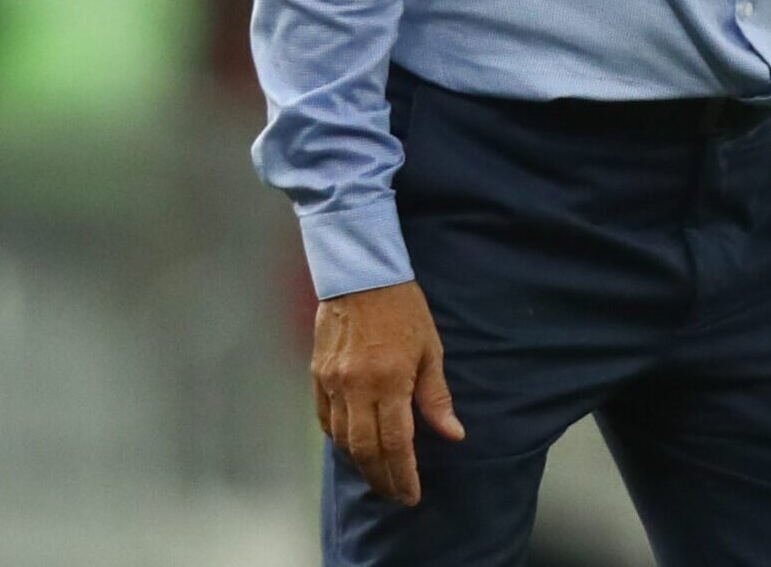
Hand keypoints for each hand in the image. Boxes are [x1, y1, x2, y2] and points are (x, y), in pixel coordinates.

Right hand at [312, 279, 465, 504]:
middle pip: (366, 450)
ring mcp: (332, 383)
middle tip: (396, 495)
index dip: (404, 475)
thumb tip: (453, 433)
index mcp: (390, 381)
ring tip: (379, 476)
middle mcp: (356, 387)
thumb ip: (436, 396)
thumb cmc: (403, 309)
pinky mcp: (317, 376)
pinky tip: (353, 447)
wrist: (361, 276)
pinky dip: (339, 439)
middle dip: (382, 479)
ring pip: (342, 439)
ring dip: (361, 463)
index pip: (396, 443)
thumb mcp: (430, 349)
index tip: (411, 495)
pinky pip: (325, 420)